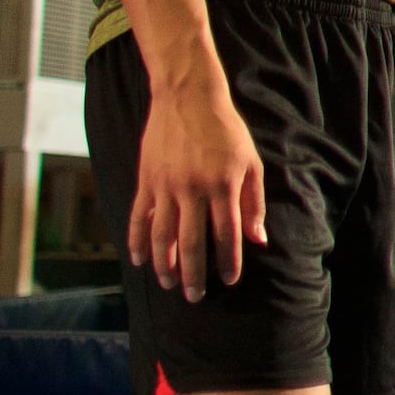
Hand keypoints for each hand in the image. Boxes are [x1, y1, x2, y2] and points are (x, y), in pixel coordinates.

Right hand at [131, 85, 265, 302]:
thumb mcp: (250, 163)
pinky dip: (136, 241)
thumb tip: (258, 240)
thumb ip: (253, 202)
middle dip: (193, 274)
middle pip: (191, 243)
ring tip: (168, 284)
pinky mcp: (146, 180)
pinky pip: (138, 217)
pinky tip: (138, 260)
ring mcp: (166, 186)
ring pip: (162, 236)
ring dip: (164, 264)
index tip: (229, 281)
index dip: (228, 262)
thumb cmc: (226, 131)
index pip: (226, 235)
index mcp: (223, 186)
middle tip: (194, 297)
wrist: (188, 97)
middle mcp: (193, 189)